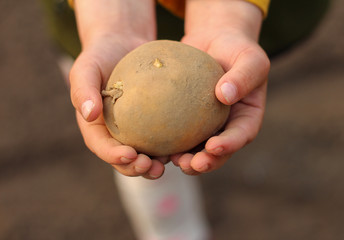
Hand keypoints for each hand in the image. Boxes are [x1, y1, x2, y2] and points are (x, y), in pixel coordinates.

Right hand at [69, 0, 165, 178]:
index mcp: (96, 127)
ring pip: (146, 154)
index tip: (129, 155)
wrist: (122, 46)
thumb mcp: (86, 68)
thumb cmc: (100, 57)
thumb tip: (89, 114)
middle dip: (138, 169)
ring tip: (171, 163)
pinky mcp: (154, 122)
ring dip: (157, 164)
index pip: (102, 147)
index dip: (114, 156)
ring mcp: (136, 130)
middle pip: (125, 159)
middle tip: (155, 168)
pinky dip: (173, 145)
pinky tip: (186, 145)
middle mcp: (115, 134)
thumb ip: (83, 89)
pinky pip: (163, 136)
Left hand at [171, 0, 269, 174]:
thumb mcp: (249, 58)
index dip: (229, 145)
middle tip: (190, 164)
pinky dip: (169, 142)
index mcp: (246, 117)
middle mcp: (227, 126)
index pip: (241, 135)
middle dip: (206, 162)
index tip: (213, 147)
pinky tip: (155, 145)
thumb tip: (225, 96)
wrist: (215, 42)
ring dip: (186, 159)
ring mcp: (206, 125)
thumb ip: (243, 76)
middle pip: (219, 152)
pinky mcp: (186, 119)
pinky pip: (178, 132)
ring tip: (172, 160)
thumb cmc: (237, 49)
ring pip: (197, 148)